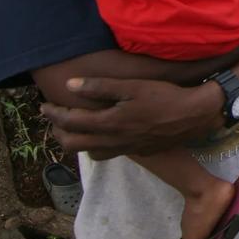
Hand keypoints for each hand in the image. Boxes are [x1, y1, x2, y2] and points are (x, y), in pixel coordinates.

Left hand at [41, 78, 222, 159]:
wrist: (194, 115)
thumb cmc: (163, 96)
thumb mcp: (131, 86)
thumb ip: (99, 87)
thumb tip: (70, 85)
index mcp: (108, 123)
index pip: (70, 122)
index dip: (53, 114)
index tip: (44, 105)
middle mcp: (113, 140)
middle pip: (73, 144)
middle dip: (58, 132)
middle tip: (55, 119)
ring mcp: (126, 148)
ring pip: (90, 153)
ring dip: (77, 141)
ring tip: (76, 128)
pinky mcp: (138, 151)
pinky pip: (108, 153)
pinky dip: (97, 145)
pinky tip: (104, 134)